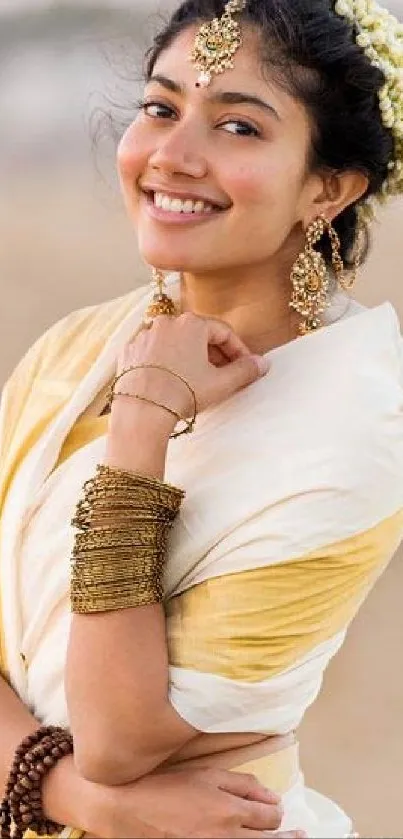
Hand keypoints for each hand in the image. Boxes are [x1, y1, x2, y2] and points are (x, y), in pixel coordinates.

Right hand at [84, 765, 305, 838]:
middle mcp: (227, 838)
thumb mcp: (206, 774)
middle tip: (301, 836)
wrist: (129, 810)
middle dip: (286, 837)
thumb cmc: (167, 786)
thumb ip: (242, 783)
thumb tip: (271, 795)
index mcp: (230, 811)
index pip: (272, 816)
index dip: (277, 811)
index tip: (275, 809)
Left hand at [112, 313, 269, 420]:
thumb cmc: (183, 393)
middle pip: (198, 335)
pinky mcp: (129, 351)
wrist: (142, 410)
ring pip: (175, 343)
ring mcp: (145, 335)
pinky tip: (172, 382)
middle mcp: (166, 323)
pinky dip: (166, 363)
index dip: (238, 350)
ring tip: (198, 380)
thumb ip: (245, 370)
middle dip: (214, 354)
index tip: (245, 367)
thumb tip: (262, 363)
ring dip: (190, 358)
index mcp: (192, 323)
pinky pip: (154, 352)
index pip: (224, 332)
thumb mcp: (221, 383)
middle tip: (224, 375)